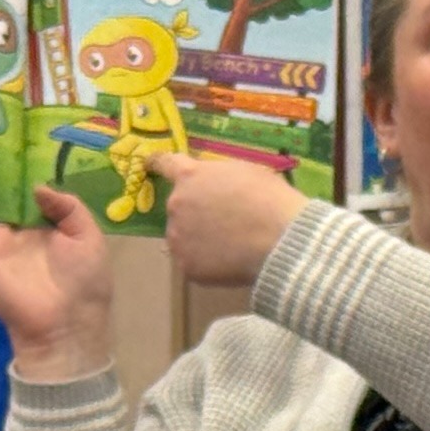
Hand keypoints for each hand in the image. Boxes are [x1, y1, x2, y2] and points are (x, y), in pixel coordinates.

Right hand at [0, 165, 113, 381]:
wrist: (63, 323)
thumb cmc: (85, 281)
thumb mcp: (89, 237)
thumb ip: (68, 206)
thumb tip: (38, 187)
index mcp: (53, 229)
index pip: (40, 194)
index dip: (35, 170)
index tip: (30, 141)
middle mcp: (26, 231)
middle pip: (11, 193)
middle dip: (5, 167)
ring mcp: (2, 239)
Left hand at [153, 154, 313, 290]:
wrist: (280, 239)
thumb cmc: (270, 199)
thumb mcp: (245, 172)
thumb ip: (219, 178)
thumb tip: (215, 187)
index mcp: (189, 177)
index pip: (164, 164)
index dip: (157, 163)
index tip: (149, 163)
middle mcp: (176, 205)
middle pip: (179, 208)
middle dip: (196, 212)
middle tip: (224, 222)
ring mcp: (178, 238)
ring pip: (184, 237)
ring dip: (199, 239)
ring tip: (230, 246)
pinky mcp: (187, 267)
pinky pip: (194, 263)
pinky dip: (209, 264)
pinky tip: (231, 262)